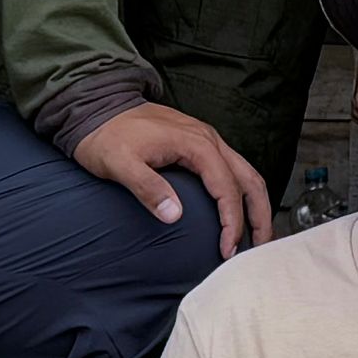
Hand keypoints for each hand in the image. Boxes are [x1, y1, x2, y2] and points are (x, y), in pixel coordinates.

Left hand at [72, 100, 275, 252]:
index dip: (231, 222)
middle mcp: (208, 140)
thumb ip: (147, 188)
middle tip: (260, 247)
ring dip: (256, 205)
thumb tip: (174, 215)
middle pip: (250, 180)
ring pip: (246, 174)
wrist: (97, 108)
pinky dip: (242, 193)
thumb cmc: (106, 136)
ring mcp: (206, 140)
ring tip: (258, 235)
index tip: (227, 249)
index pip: (227, 188)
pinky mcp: (199, 145)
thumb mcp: (119, 164)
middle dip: (260, 216)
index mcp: (196, 144)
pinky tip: (238, 211)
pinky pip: (233, 170)